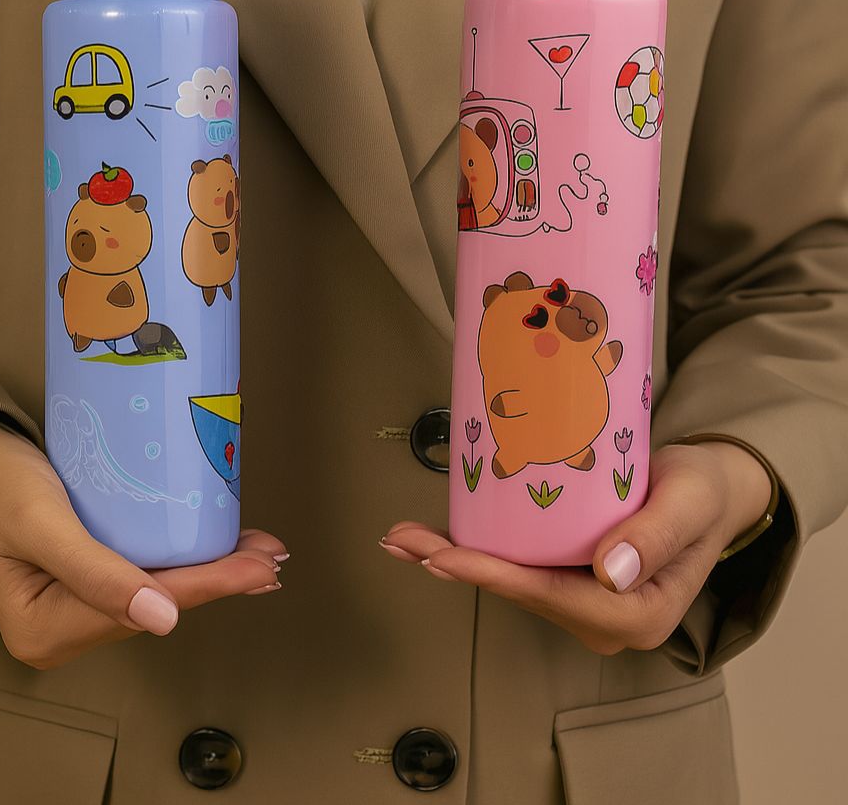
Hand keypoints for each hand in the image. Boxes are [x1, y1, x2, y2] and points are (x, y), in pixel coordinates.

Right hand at [0, 417, 285, 668]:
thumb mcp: (41, 522)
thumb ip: (95, 573)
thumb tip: (162, 620)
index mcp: (44, 631)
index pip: (145, 606)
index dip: (209, 586)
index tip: (260, 568)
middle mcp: (62, 631)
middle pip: (157, 603)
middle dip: (218, 579)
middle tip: (272, 556)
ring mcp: (74, 607)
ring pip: (157, 590)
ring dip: (208, 569)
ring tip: (258, 552)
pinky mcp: (86, 579)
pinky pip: (144, 573)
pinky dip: (183, 558)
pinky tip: (217, 547)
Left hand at [381, 441, 770, 654]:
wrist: (712, 491)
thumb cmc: (704, 491)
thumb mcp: (690, 501)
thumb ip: (657, 535)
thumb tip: (609, 573)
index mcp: (639, 614)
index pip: (552, 595)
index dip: (495, 576)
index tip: (443, 558)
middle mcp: (608, 620)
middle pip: (521, 592)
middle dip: (457, 566)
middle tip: (399, 540)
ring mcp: (588, 605)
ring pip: (514, 583)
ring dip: (458, 560)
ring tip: (403, 537)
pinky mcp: (575, 582)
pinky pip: (521, 570)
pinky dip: (480, 554)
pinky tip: (440, 541)